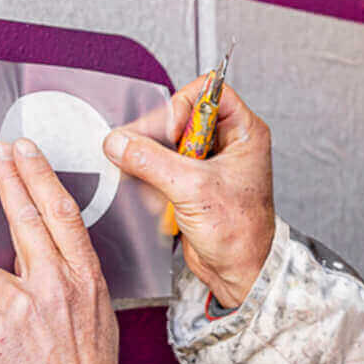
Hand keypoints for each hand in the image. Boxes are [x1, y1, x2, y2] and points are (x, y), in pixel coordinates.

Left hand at [0, 139, 122, 363]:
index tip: (24, 152)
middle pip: (25, 218)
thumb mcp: (96, 313)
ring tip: (18, 334)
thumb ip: (69, 278)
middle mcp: (54, 284)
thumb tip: (38, 255)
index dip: (39, 177)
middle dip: (10, 179)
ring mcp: (21, 306)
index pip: (60, 214)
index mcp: (83, 278)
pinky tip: (3, 349)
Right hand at [103, 77, 275, 309]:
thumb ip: (152, 161)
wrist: (238, 272)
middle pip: (182, 116)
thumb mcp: (193, 189)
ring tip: (153, 181)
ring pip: (168, 142)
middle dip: (159, 137)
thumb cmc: (240, 234)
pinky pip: (163, 166)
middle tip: (142, 153)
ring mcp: (209, 163)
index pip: (209, 92)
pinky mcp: (192, 182)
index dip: (183, 106)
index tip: (169, 130)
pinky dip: (153, 179)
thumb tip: (120, 142)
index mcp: (244, 132)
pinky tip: (157, 198)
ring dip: (154, 161)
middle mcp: (228, 143)